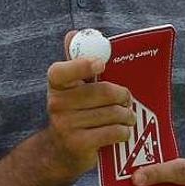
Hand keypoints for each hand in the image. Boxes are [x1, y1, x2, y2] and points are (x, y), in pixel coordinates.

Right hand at [42, 31, 135, 177]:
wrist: (60, 151)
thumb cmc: (73, 112)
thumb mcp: (70, 88)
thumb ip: (75, 61)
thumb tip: (74, 34)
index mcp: (56, 85)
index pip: (62, 71)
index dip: (82, 65)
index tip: (101, 65)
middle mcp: (56, 103)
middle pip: (102, 92)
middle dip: (123, 95)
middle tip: (128, 98)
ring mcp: (66, 125)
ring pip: (111, 113)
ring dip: (126, 115)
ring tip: (128, 116)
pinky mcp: (79, 144)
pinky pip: (112, 132)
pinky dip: (123, 131)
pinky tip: (122, 131)